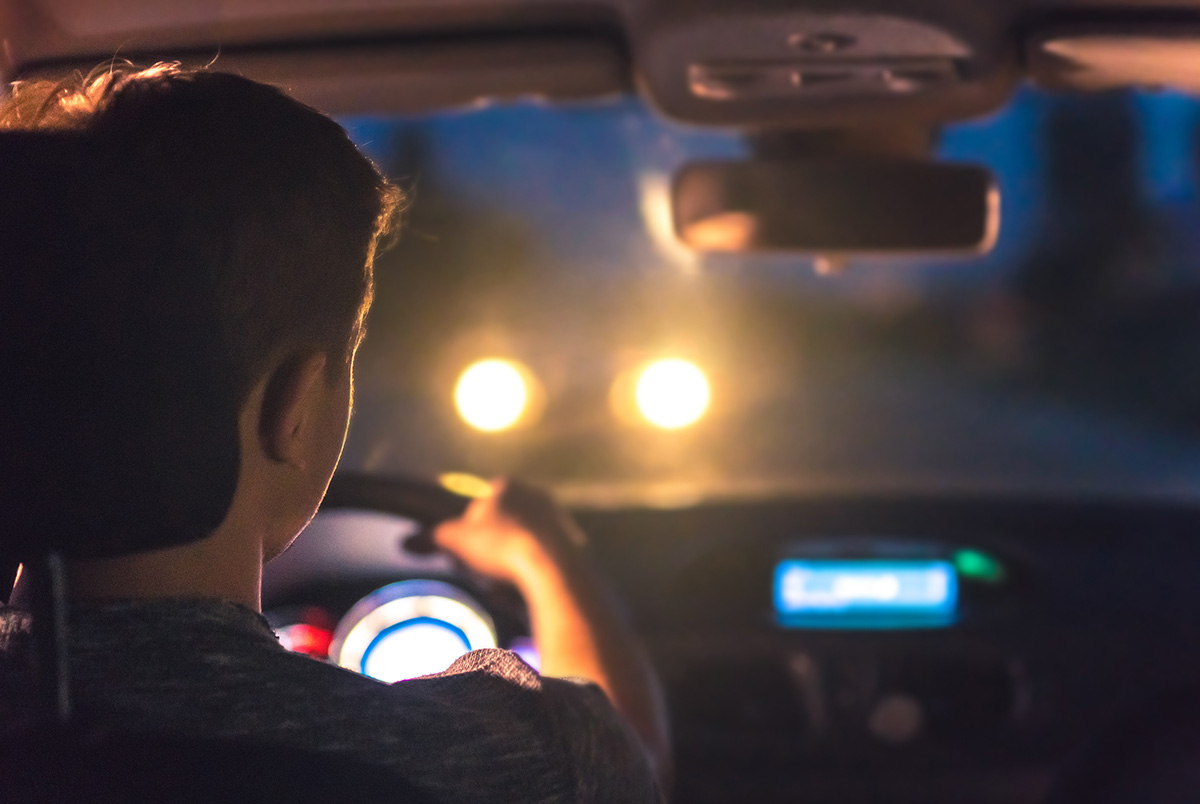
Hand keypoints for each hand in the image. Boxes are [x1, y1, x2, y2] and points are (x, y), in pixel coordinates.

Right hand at [433, 478, 584, 587]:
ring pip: (523, 537)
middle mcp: (535, 493)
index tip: (466, 552)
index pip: (478, 506)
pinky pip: (544, 553)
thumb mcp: (457, 540)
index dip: (469, 530)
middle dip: (492, 542)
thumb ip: (432, 537)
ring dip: (513, 554)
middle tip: (484, 567)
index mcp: (507, 485)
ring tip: (506, 577)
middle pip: (503, 522)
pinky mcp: (572, 539)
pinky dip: (534, 565)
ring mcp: (556, 515)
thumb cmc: (499, 545)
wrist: (550, 565)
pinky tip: (528, 580)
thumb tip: (406, 542)